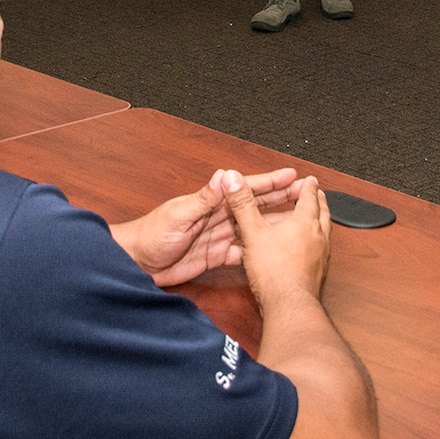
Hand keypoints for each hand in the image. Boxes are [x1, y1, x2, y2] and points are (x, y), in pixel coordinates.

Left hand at [114, 167, 302, 287]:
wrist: (135, 262)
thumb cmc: (151, 234)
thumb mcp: (179, 214)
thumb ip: (204, 198)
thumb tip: (225, 176)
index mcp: (210, 202)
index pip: (245, 189)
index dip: (269, 182)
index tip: (291, 176)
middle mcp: (216, 217)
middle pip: (254, 207)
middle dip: (279, 199)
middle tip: (304, 194)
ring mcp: (216, 236)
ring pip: (252, 228)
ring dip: (272, 224)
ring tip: (296, 221)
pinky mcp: (213, 256)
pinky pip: (241, 252)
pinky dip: (256, 250)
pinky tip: (272, 251)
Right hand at [220, 169, 332, 311]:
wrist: (289, 305)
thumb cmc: (274, 271)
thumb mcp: (252, 233)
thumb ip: (242, 205)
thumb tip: (233, 180)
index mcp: (304, 222)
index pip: (309, 197)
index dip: (307, 186)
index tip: (309, 180)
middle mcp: (318, 236)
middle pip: (323, 212)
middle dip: (319, 201)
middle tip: (316, 194)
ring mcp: (322, 255)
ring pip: (324, 231)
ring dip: (320, 220)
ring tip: (314, 218)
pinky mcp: (319, 271)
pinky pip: (322, 249)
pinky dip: (317, 241)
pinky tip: (308, 248)